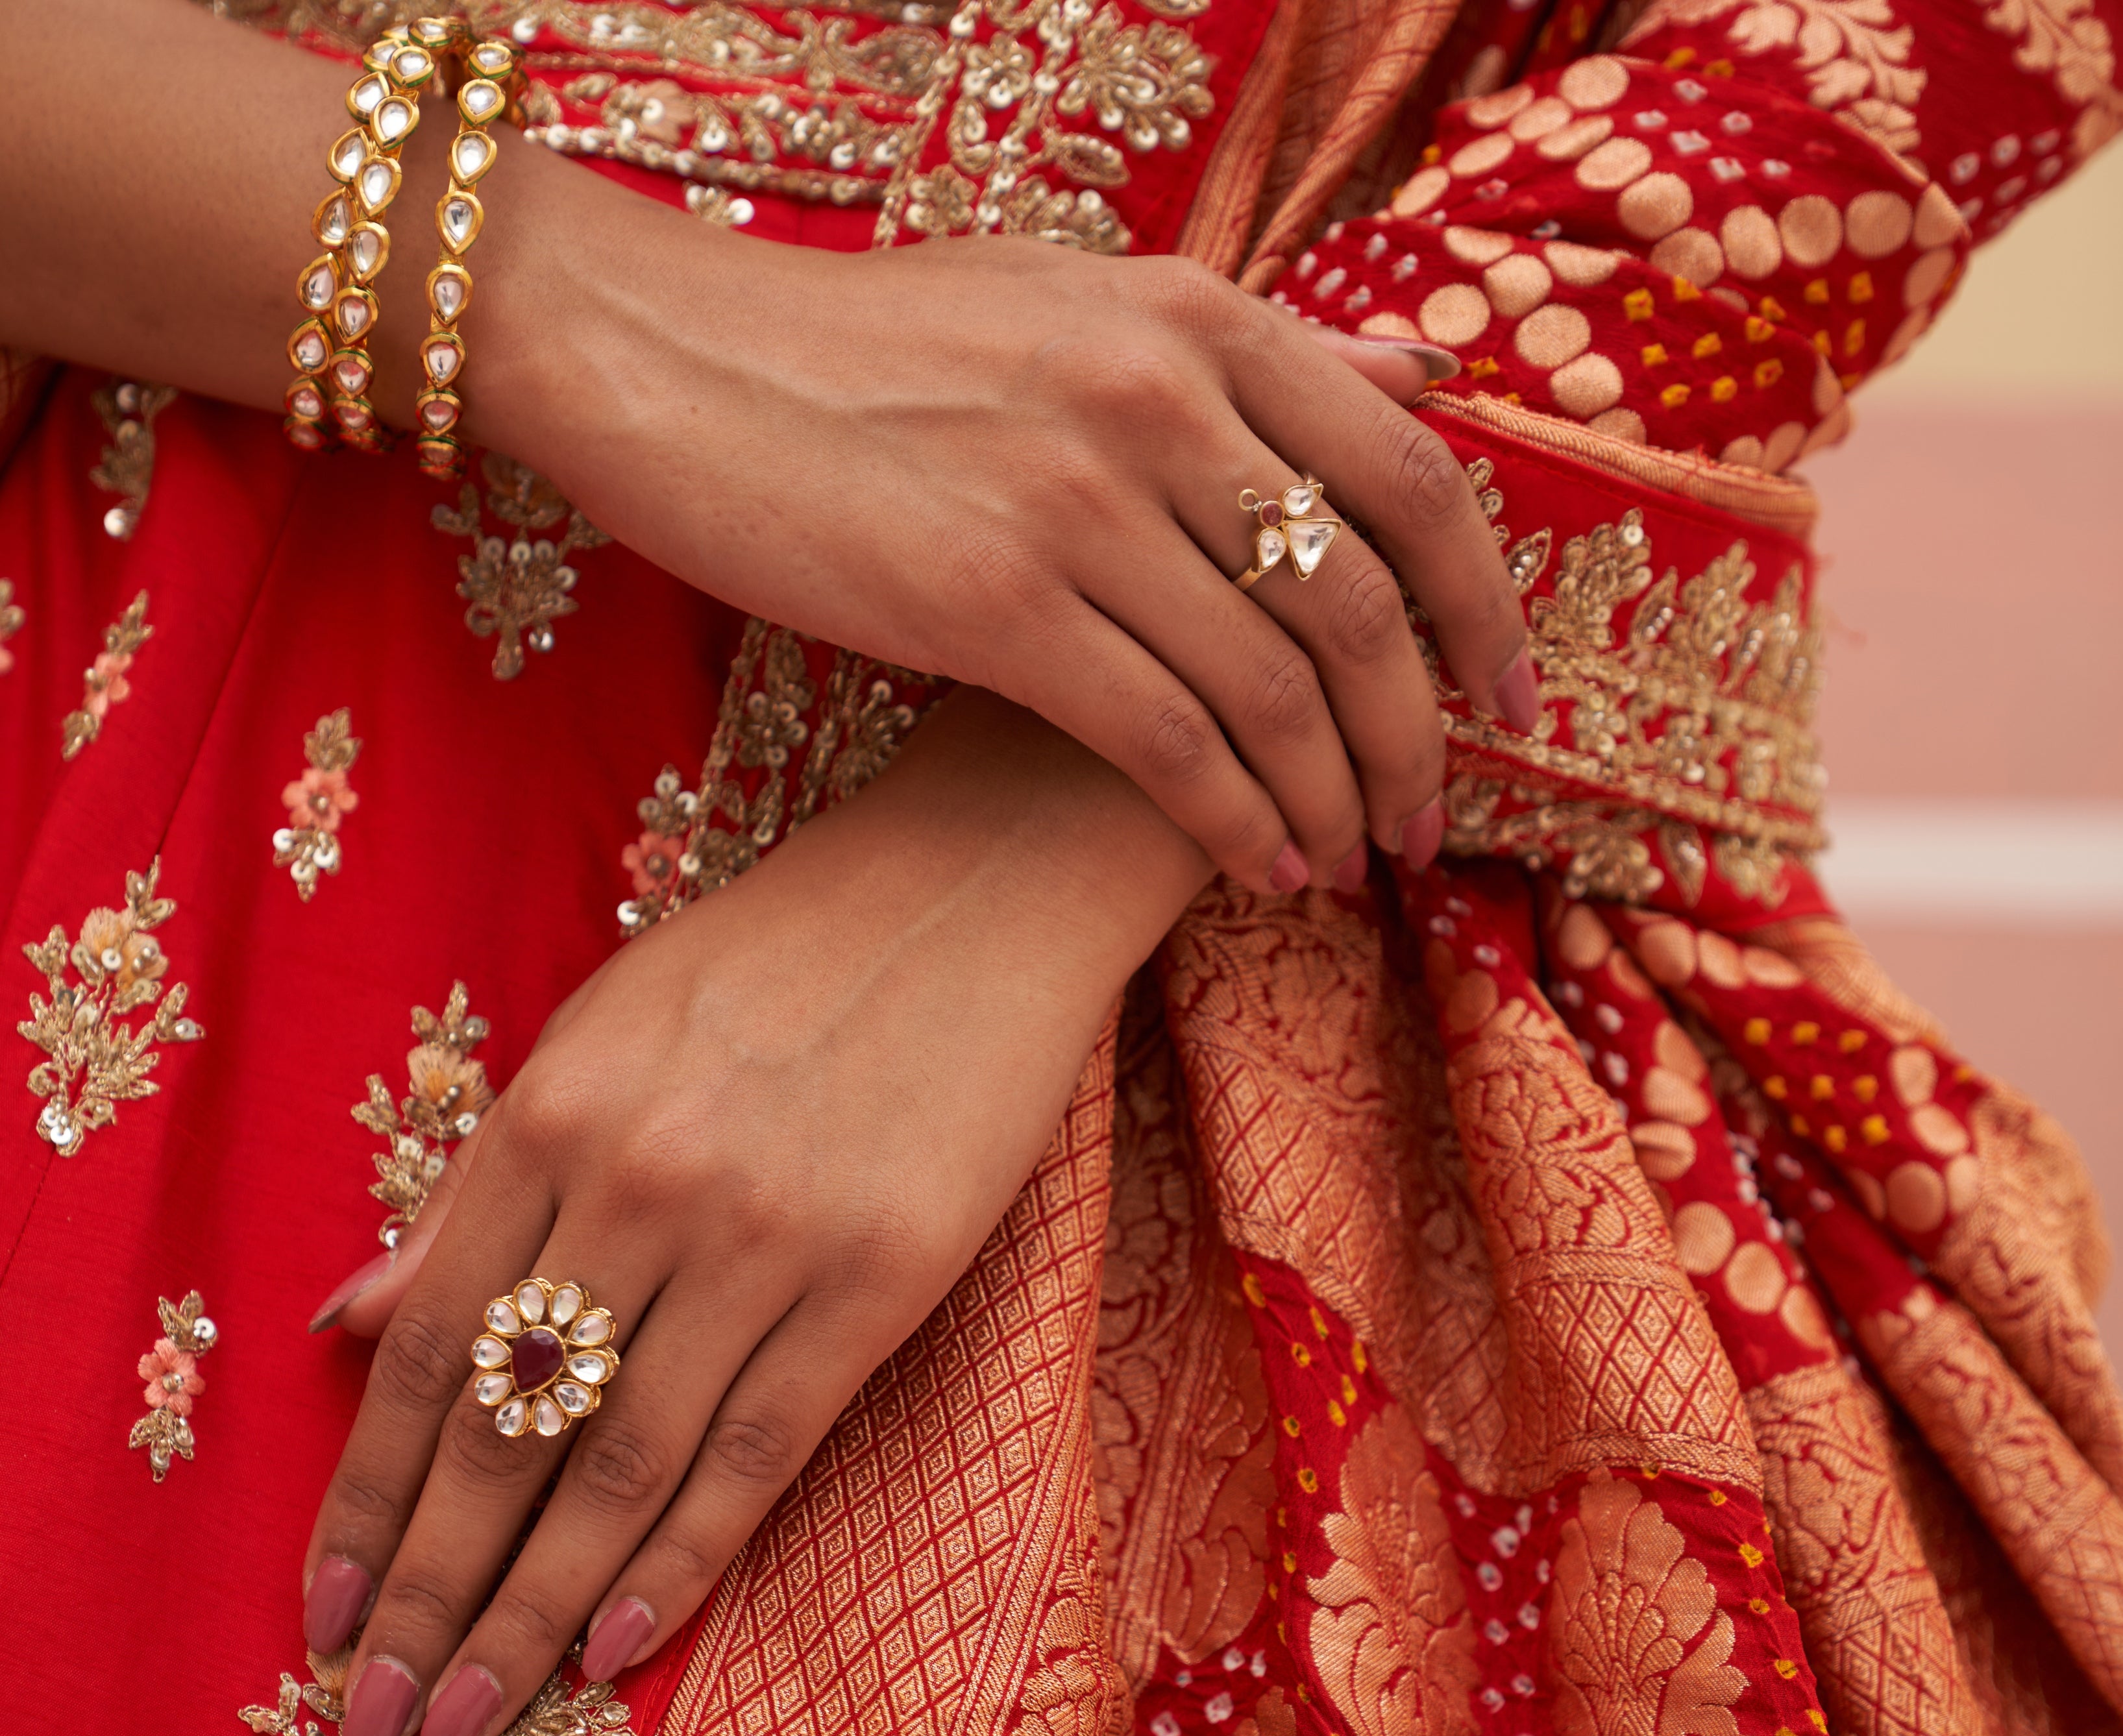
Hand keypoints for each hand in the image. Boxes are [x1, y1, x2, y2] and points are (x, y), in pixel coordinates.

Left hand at [300, 692, 1213, 1735]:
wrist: (982, 891)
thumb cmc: (777, 962)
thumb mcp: (595, 1037)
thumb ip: (474, 1192)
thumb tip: (345, 1322)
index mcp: (547, 1115)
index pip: (424, 1353)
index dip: (367, 1502)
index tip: (324, 1618)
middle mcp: (635, 1181)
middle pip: (503, 1431)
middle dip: (430, 1595)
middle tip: (377, 1725)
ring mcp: (761, 1236)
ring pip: (619, 1464)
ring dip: (533, 1611)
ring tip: (473, 1723)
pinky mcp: (879, 1278)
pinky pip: (755, 1449)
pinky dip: (678, 1560)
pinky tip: (614, 1646)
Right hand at [485, 196, 1533, 891]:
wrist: (670, 352)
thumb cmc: (869, 344)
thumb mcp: (1079, 300)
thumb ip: (1252, 353)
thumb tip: (1420, 383)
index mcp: (1196, 315)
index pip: (1411, 475)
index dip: (1487, 606)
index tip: (1512, 700)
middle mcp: (1159, 398)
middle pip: (1363, 604)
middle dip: (1420, 740)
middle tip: (1434, 824)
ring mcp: (1076, 500)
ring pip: (1274, 692)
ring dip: (1335, 802)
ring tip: (1353, 865)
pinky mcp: (991, 602)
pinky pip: (1170, 744)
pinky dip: (1237, 824)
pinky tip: (1263, 871)